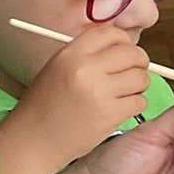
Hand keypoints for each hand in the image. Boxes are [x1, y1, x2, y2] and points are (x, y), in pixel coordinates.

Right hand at [0, 21, 154, 173]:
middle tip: (133, 73)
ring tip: (123, 93)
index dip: (124, 42)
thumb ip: (88, 55)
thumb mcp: (58, 68)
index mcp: (70, 54)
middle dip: (139, 63)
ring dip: (138, 85)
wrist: (33, 140)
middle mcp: (85, 68)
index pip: (112, 33)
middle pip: (132, 53)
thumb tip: (124, 48)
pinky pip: (140, 101)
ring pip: (141, 78)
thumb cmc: (45, 105)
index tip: (125, 52)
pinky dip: (135, 104)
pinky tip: (120, 109)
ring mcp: (99, 92)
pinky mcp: (110, 114)